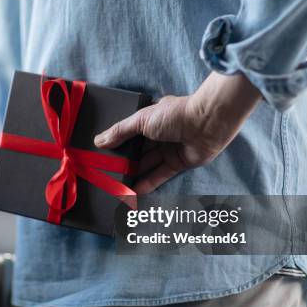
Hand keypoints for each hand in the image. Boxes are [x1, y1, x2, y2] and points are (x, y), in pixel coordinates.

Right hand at [94, 72, 261, 193]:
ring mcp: (169, 149)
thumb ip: (120, 131)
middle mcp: (159, 134)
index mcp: (150, 119)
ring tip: (117, 186)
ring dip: (134, 174)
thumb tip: (99, 141)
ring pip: (147, 164)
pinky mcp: (178, 163)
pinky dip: (148, 183)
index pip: (129, 133)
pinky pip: (160, 175)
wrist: (207, 123)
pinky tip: (135, 191)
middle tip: (107, 173)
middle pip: (137, 151)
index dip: (117, 143)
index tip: (102, 154)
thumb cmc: (175, 115)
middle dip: (124, 162)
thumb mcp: (141, 120)